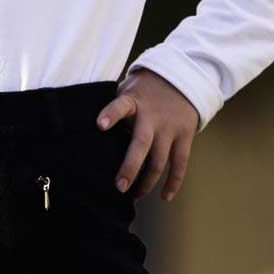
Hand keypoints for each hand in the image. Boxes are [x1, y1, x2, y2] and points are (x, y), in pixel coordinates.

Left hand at [95, 67, 200, 201]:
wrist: (183, 77)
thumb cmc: (145, 91)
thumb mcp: (129, 90)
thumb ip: (116, 109)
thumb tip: (89, 131)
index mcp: (134, 101)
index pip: (121, 106)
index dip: (111, 115)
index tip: (99, 125)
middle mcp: (152, 116)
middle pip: (141, 144)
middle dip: (130, 167)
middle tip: (120, 187)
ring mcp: (169, 128)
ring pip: (159, 161)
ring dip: (147, 182)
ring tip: (135, 195)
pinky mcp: (184, 136)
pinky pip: (179, 164)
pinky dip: (173, 182)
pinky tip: (165, 197)